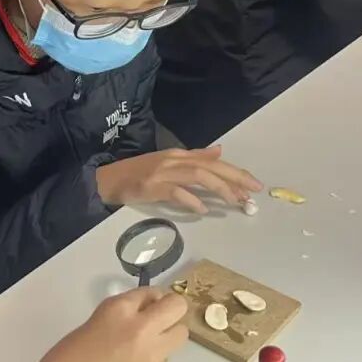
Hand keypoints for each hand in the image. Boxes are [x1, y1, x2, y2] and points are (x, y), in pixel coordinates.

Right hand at [22, 289, 188, 361]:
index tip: (144, 308)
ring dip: (167, 338)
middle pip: (177, 306)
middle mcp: (141, 329)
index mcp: (118, 310)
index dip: (148, 300)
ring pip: (180, 335)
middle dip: (170, 311)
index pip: (150, 292)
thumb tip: (139, 320)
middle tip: (156, 323)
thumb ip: (119, 319)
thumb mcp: (91, 326)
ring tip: (145, 351)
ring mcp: (152, 357)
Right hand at [95, 145, 262, 213]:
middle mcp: (174, 160)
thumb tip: (219, 152)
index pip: (213, 161)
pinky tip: (202, 210)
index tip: (253, 185)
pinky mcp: (152, 187)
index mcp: (179, 155)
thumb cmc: (138, 174)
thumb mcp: (169, 162)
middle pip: (210, 167)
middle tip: (252, 194)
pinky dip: (191, 200)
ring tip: (233, 202)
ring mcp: (163, 173)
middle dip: (234, 179)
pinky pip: (176, 192)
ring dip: (218, 188)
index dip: (235, 172)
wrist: (107, 180)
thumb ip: (194, 157)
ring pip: (198, 176)